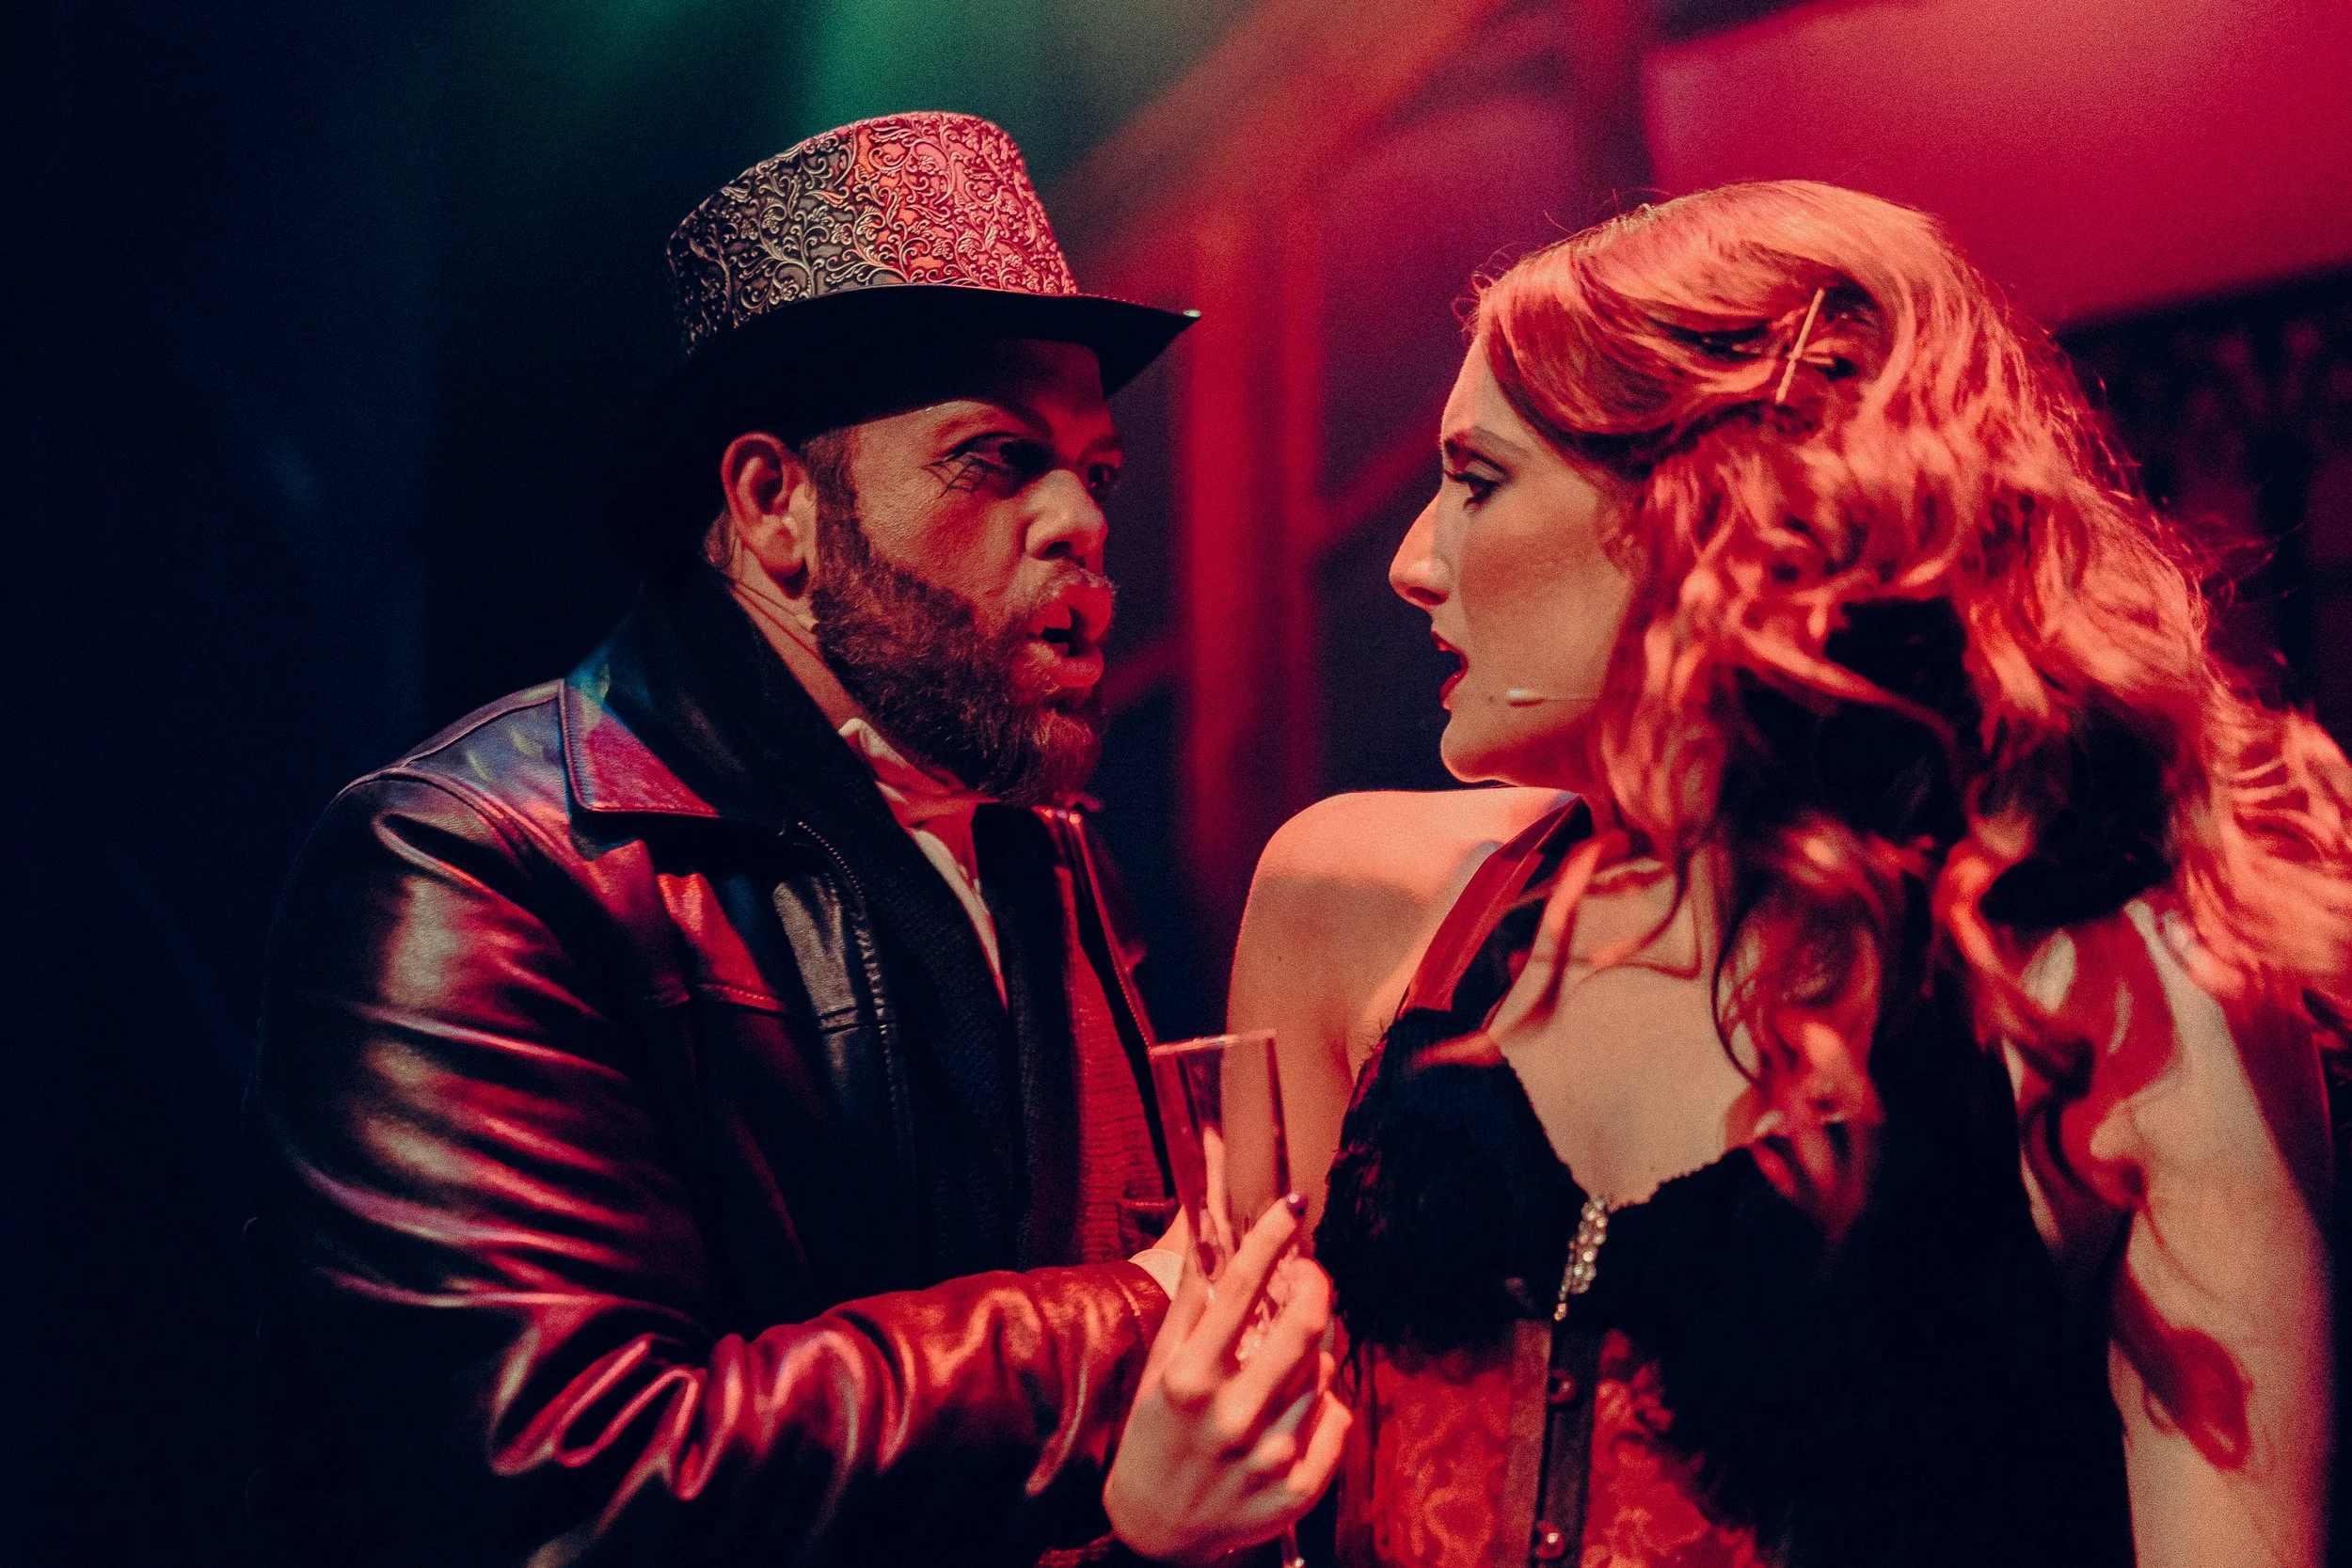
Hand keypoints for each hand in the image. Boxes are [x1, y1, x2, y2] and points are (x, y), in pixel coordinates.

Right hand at [1104, 1196, 1349, 1562]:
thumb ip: (1191, 1303)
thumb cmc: (1155, 1436)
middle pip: (1304, 1326)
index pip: (1239, 1290)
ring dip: (1314, 1351)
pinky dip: (1324, 1404)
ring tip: (1287, 1358)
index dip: (1271, 1239)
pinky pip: (1337, 1419)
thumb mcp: (1159, 1367)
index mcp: (1189, 1380)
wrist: (1157, 1530)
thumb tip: (1211, 1231)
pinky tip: (1298, 1407)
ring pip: (1323, 1372)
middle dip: (1316, 1285)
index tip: (1291, 1206)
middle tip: (1310, 1273)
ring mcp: (1270, 1457)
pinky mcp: (1297, 1490)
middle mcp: (1231, 1418)